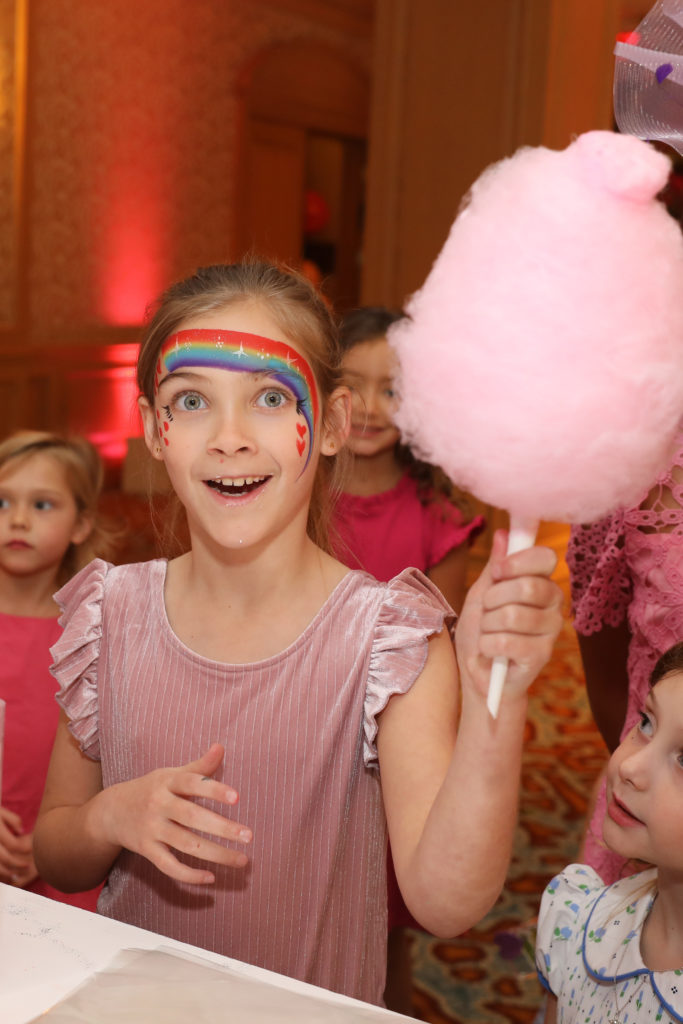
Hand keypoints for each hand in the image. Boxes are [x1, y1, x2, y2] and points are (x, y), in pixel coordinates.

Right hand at [0, 807, 35, 884]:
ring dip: (6, 872)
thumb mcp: (0, 811)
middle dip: (17, 864)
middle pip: (4, 858)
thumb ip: (13, 820)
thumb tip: (22, 831)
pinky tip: (3, 874)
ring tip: (14, 875)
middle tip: (27, 866)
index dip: (24, 848)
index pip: (13, 844)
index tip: (31, 849)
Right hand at [93, 744, 251, 884]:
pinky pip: (169, 866)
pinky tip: (211, 878)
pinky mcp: (146, 850)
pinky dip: (189, 875)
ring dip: (216, 854)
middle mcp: (158, 805)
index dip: (213, 789)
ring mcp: (152, 829)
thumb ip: (198, 766)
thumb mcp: (170, 774)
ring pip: (186, 844)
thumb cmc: (150, 789)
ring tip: (242, 860)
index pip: (191, 783)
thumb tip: (221, 746)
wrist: (111, 811)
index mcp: (167, 782)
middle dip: (222, 828)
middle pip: (192, 817)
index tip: (237, 797)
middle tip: (248, 836)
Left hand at [456, 529, 562, 702]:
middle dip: (493, 599)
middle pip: (527, 586)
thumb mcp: (482, 593)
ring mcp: (551, 631)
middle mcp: (554, 604)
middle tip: (486, 612)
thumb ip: (496, 566)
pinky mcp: (542, 655)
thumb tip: (503, 533)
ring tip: (487, 633)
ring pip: (513, 615)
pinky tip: (491, 651)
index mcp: (542, 583)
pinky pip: (508, 641)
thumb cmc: (481, 631)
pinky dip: (488, 645)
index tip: (497, 572)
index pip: (545, 558)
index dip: (517, 562)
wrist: (478, 674)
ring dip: (487, 626)